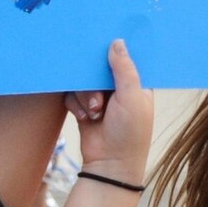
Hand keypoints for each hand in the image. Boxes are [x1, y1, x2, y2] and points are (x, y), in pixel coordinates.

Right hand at [67, 40, 151, 185]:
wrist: (109, 165)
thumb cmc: (129, 133)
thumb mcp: (131, 97)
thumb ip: (124, 69)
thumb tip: (117, 41)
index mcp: (136, 84)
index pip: (126, 58)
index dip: (115, 50)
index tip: (103, 41)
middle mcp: (118, 88)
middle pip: (98, 67)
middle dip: (94, 80)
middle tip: (99, 95)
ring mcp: (99, 97)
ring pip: (82, 80)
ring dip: (86, 96)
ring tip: (95, 112)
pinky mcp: (82, 107)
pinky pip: (71, 94)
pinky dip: (75, 104)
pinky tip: (84, 117)